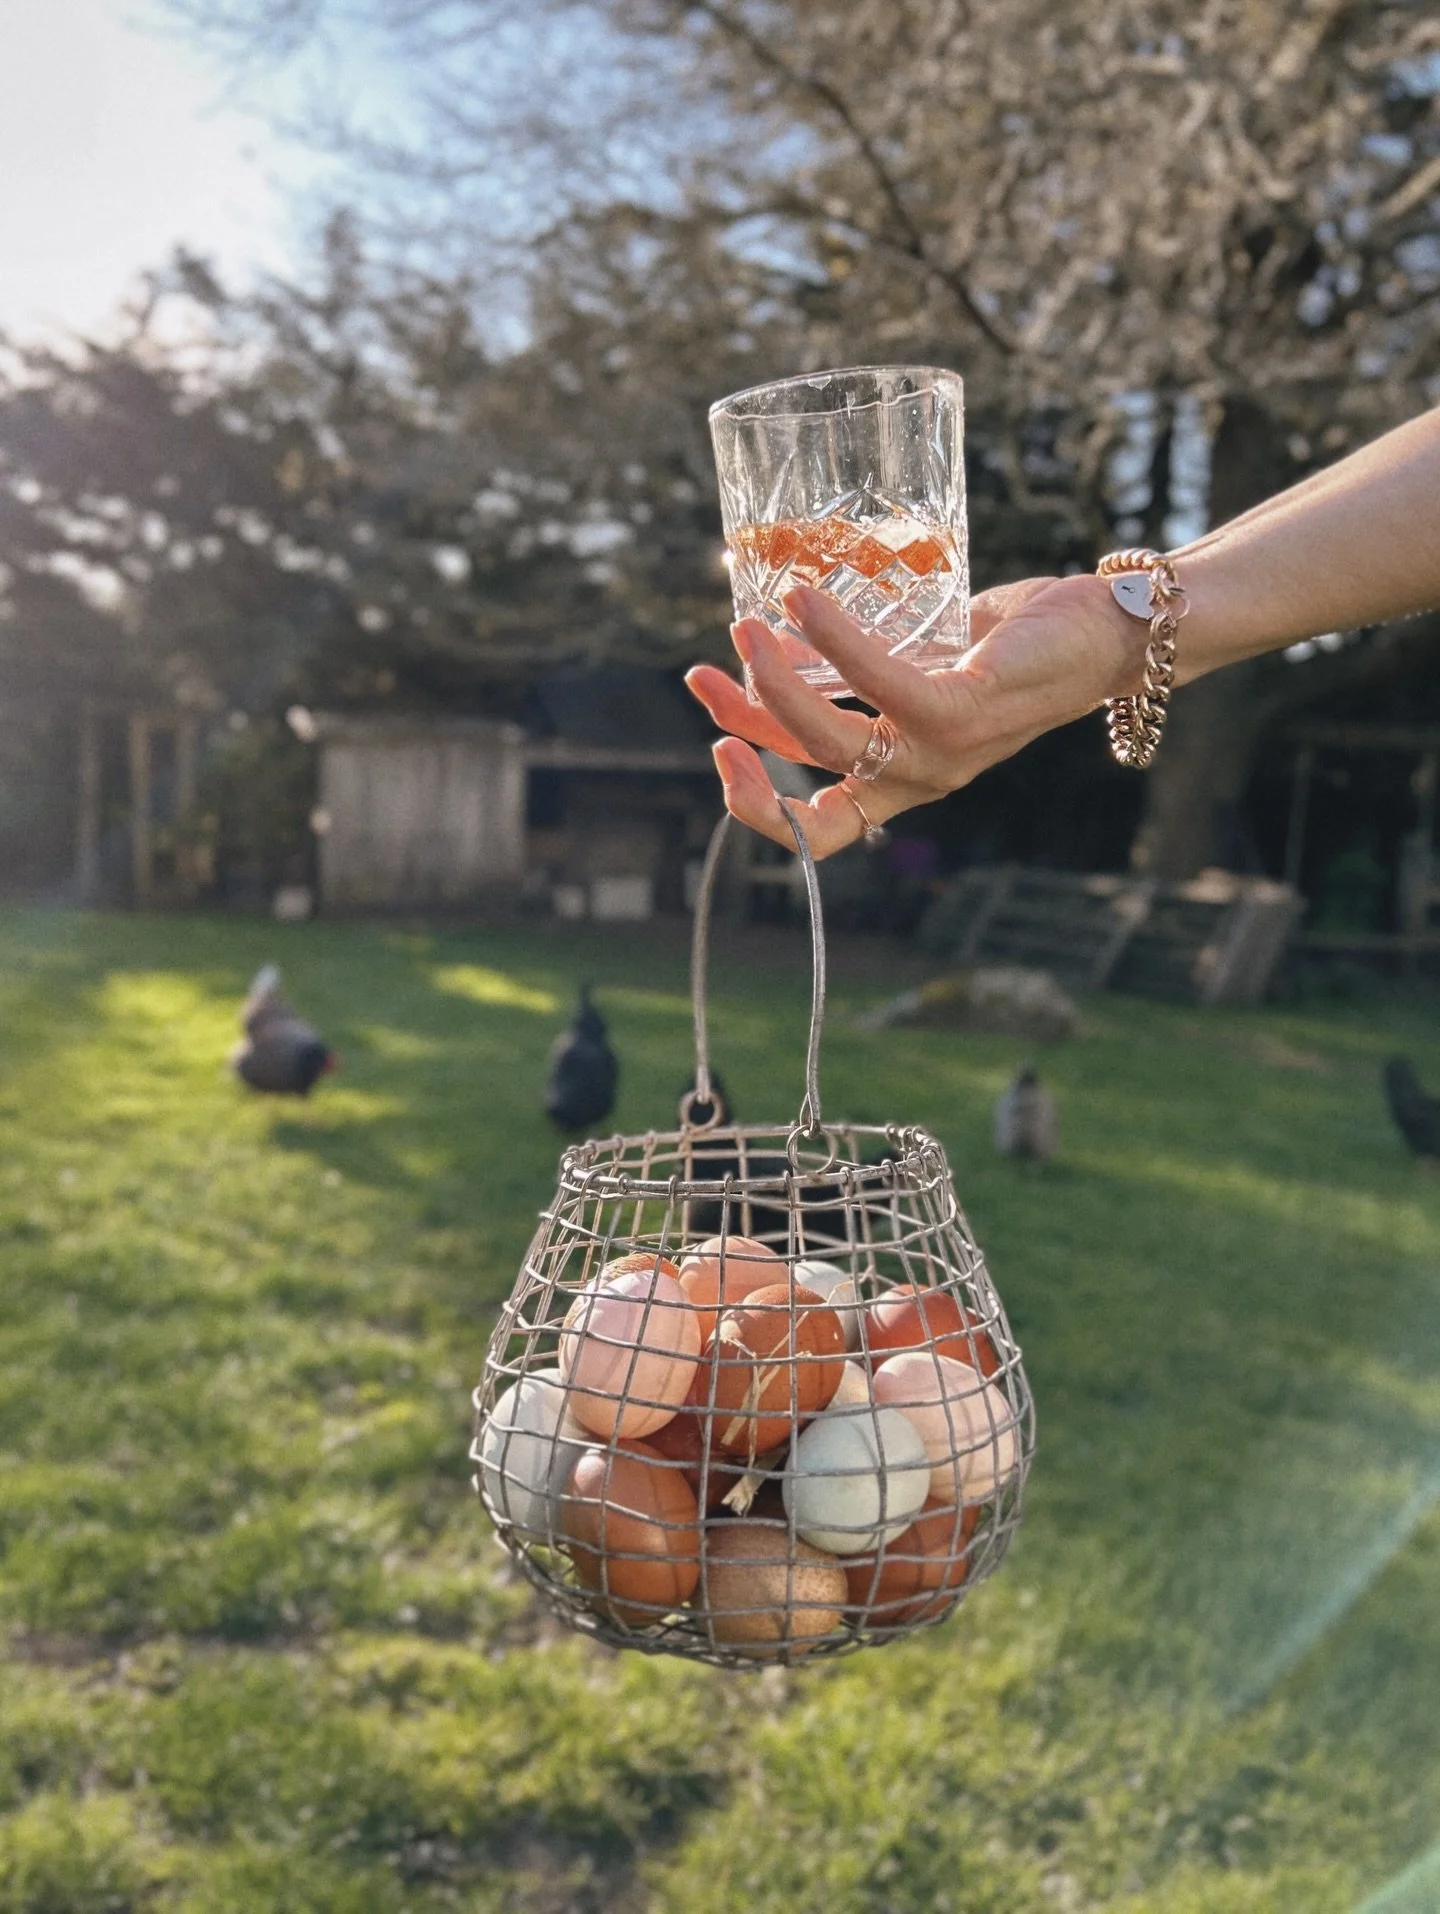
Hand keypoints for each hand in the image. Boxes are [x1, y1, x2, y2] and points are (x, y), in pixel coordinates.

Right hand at [685, 575, 1148, 855]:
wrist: (1114, 633)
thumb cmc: (1024, 643)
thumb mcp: (927, 658)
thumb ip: (868, 660)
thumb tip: (788, 624)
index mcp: (907, 776)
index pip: (822, 827)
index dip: (759, 808)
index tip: (717, 747)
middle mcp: (920, 779)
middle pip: (809, 795)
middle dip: (743, 735)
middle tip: (701, 675)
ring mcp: (941, 752)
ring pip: (828, 740)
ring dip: (773, 684)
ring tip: (744, 624)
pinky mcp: (963, 710)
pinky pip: (875, 680)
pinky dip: (829, 638)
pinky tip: (801, 599)